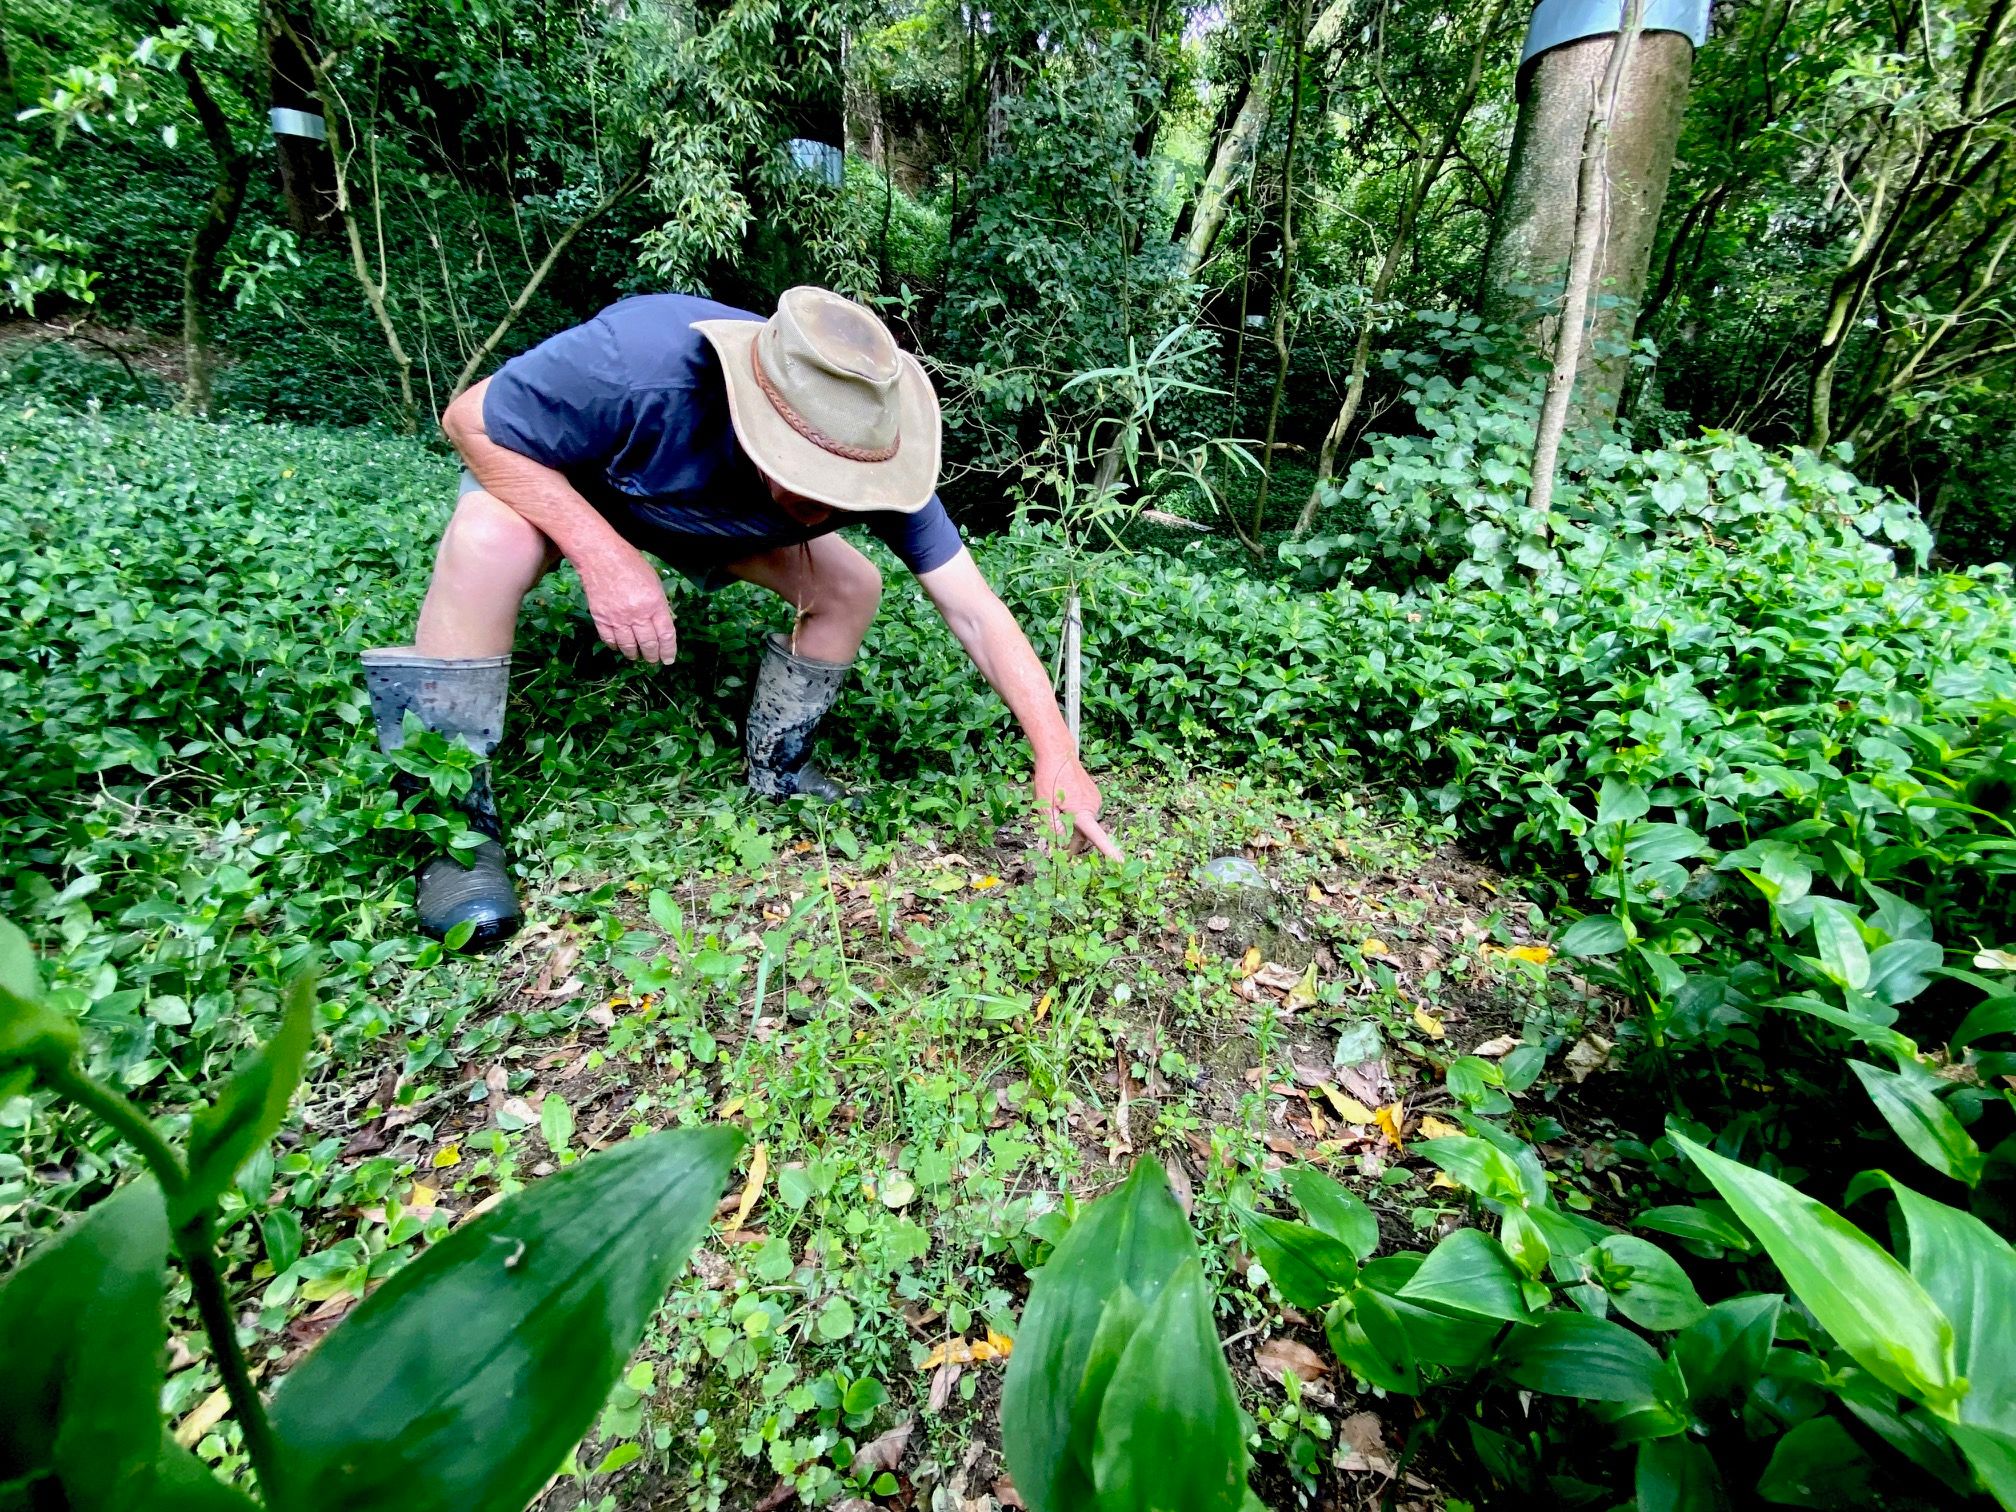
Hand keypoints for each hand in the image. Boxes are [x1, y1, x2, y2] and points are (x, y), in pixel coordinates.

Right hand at [578, 546, 676, 663]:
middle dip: (653, 656)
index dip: (669, 650)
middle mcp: (637, 614)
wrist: (600, 557)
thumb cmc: (631, 564)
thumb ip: (660, 604)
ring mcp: (617, 618)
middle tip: (654, 661)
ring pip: (628, 646)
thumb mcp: (654, 582)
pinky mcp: (600, 618)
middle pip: (648, 644)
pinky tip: (620, 648)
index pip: (666, 635)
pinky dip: (616, 646)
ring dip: (634, 655)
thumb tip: (666, 624)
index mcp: (654, 604)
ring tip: (637, 657)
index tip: (669, 659)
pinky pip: (609, 639)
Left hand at [1034, 751, 1122, 860]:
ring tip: (1055, 815)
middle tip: (1060, 853)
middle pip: (1085, 833)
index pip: (1096, 836)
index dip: (1108, 850)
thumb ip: (1053, 826)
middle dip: (1074, 844)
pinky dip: (1077, 815)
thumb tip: (1059, 843)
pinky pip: (1086, 810)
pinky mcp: (1093, 794)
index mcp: (1081, 812)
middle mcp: (1093, 806)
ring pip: (1085, 822)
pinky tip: (1063, 805)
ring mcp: (1095, 799)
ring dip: (1074, 827)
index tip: (1120, 861)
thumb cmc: (1050, 777)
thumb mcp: (1045, 805)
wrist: (1059, 753)